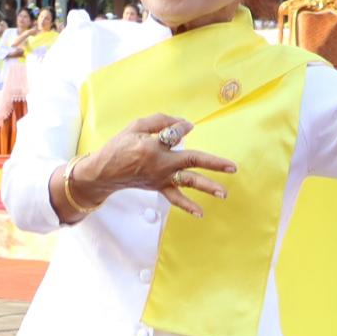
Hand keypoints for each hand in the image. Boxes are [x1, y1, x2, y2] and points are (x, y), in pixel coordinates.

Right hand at [70, 113, 237, 219]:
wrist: (104, 172)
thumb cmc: (118, 147)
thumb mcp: (135, 127)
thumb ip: (159, 122)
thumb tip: (185, 125)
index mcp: (153, 147)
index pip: (176, 134)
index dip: (181, 127)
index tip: (183, 126)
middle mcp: (160, 164)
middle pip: (192, 161)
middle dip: (214, 164)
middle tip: (232, 167)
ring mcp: (160, 178)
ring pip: (188, 182)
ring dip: (207, 188)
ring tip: (224, 193)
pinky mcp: (158, 187)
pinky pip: (174, 198)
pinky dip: (187, 206)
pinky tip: (200, 213)